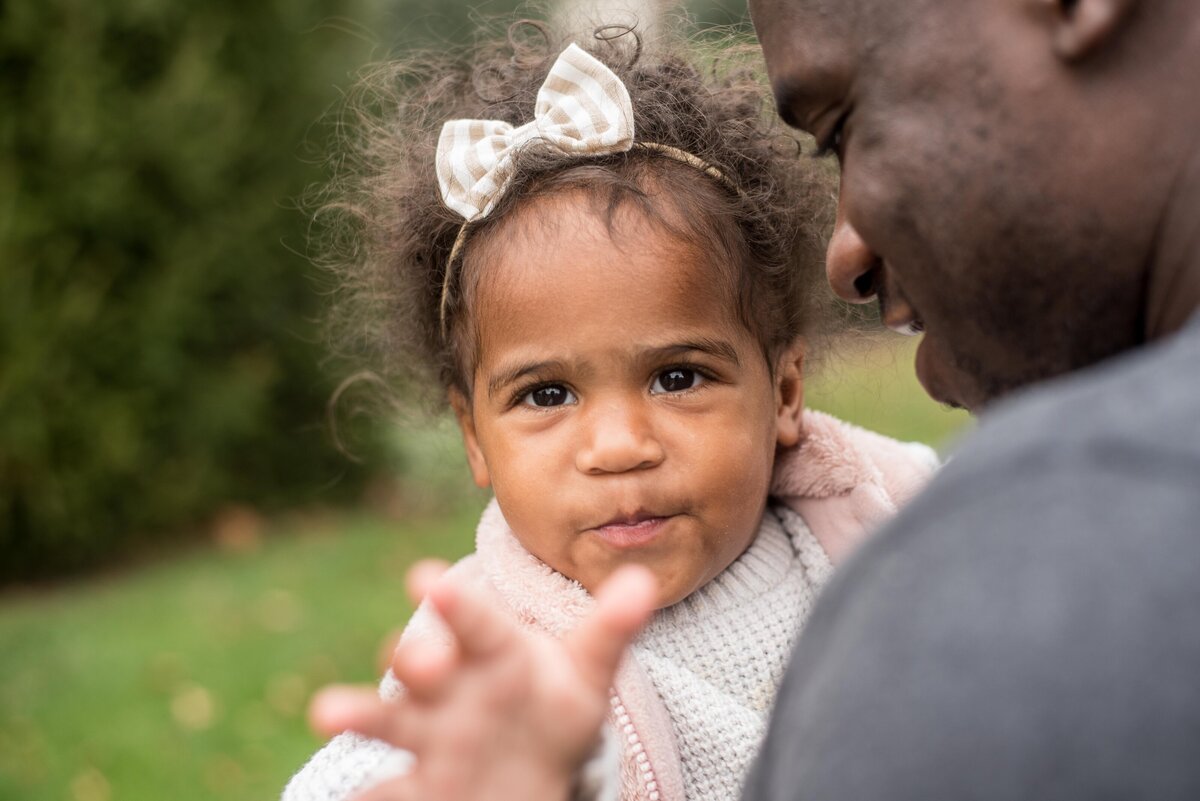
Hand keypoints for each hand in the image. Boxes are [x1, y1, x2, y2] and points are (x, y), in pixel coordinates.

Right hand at [309, 560, 657, 800]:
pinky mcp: (419, 784)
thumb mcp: (585, 672)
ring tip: (326, 712)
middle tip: (419, 663)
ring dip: (357, 713)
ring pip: (387, 719)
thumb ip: (609, 630)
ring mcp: (429, 735)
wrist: (530, 758)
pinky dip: (375, 794)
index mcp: (491, 650)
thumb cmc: (551, 702)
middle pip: (423, 663)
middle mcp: (450, 684)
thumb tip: (645, 582)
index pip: (476, 621)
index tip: (429, 579)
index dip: (456, 603)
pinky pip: (390, 790)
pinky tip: (361, 797)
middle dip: (416, 657)